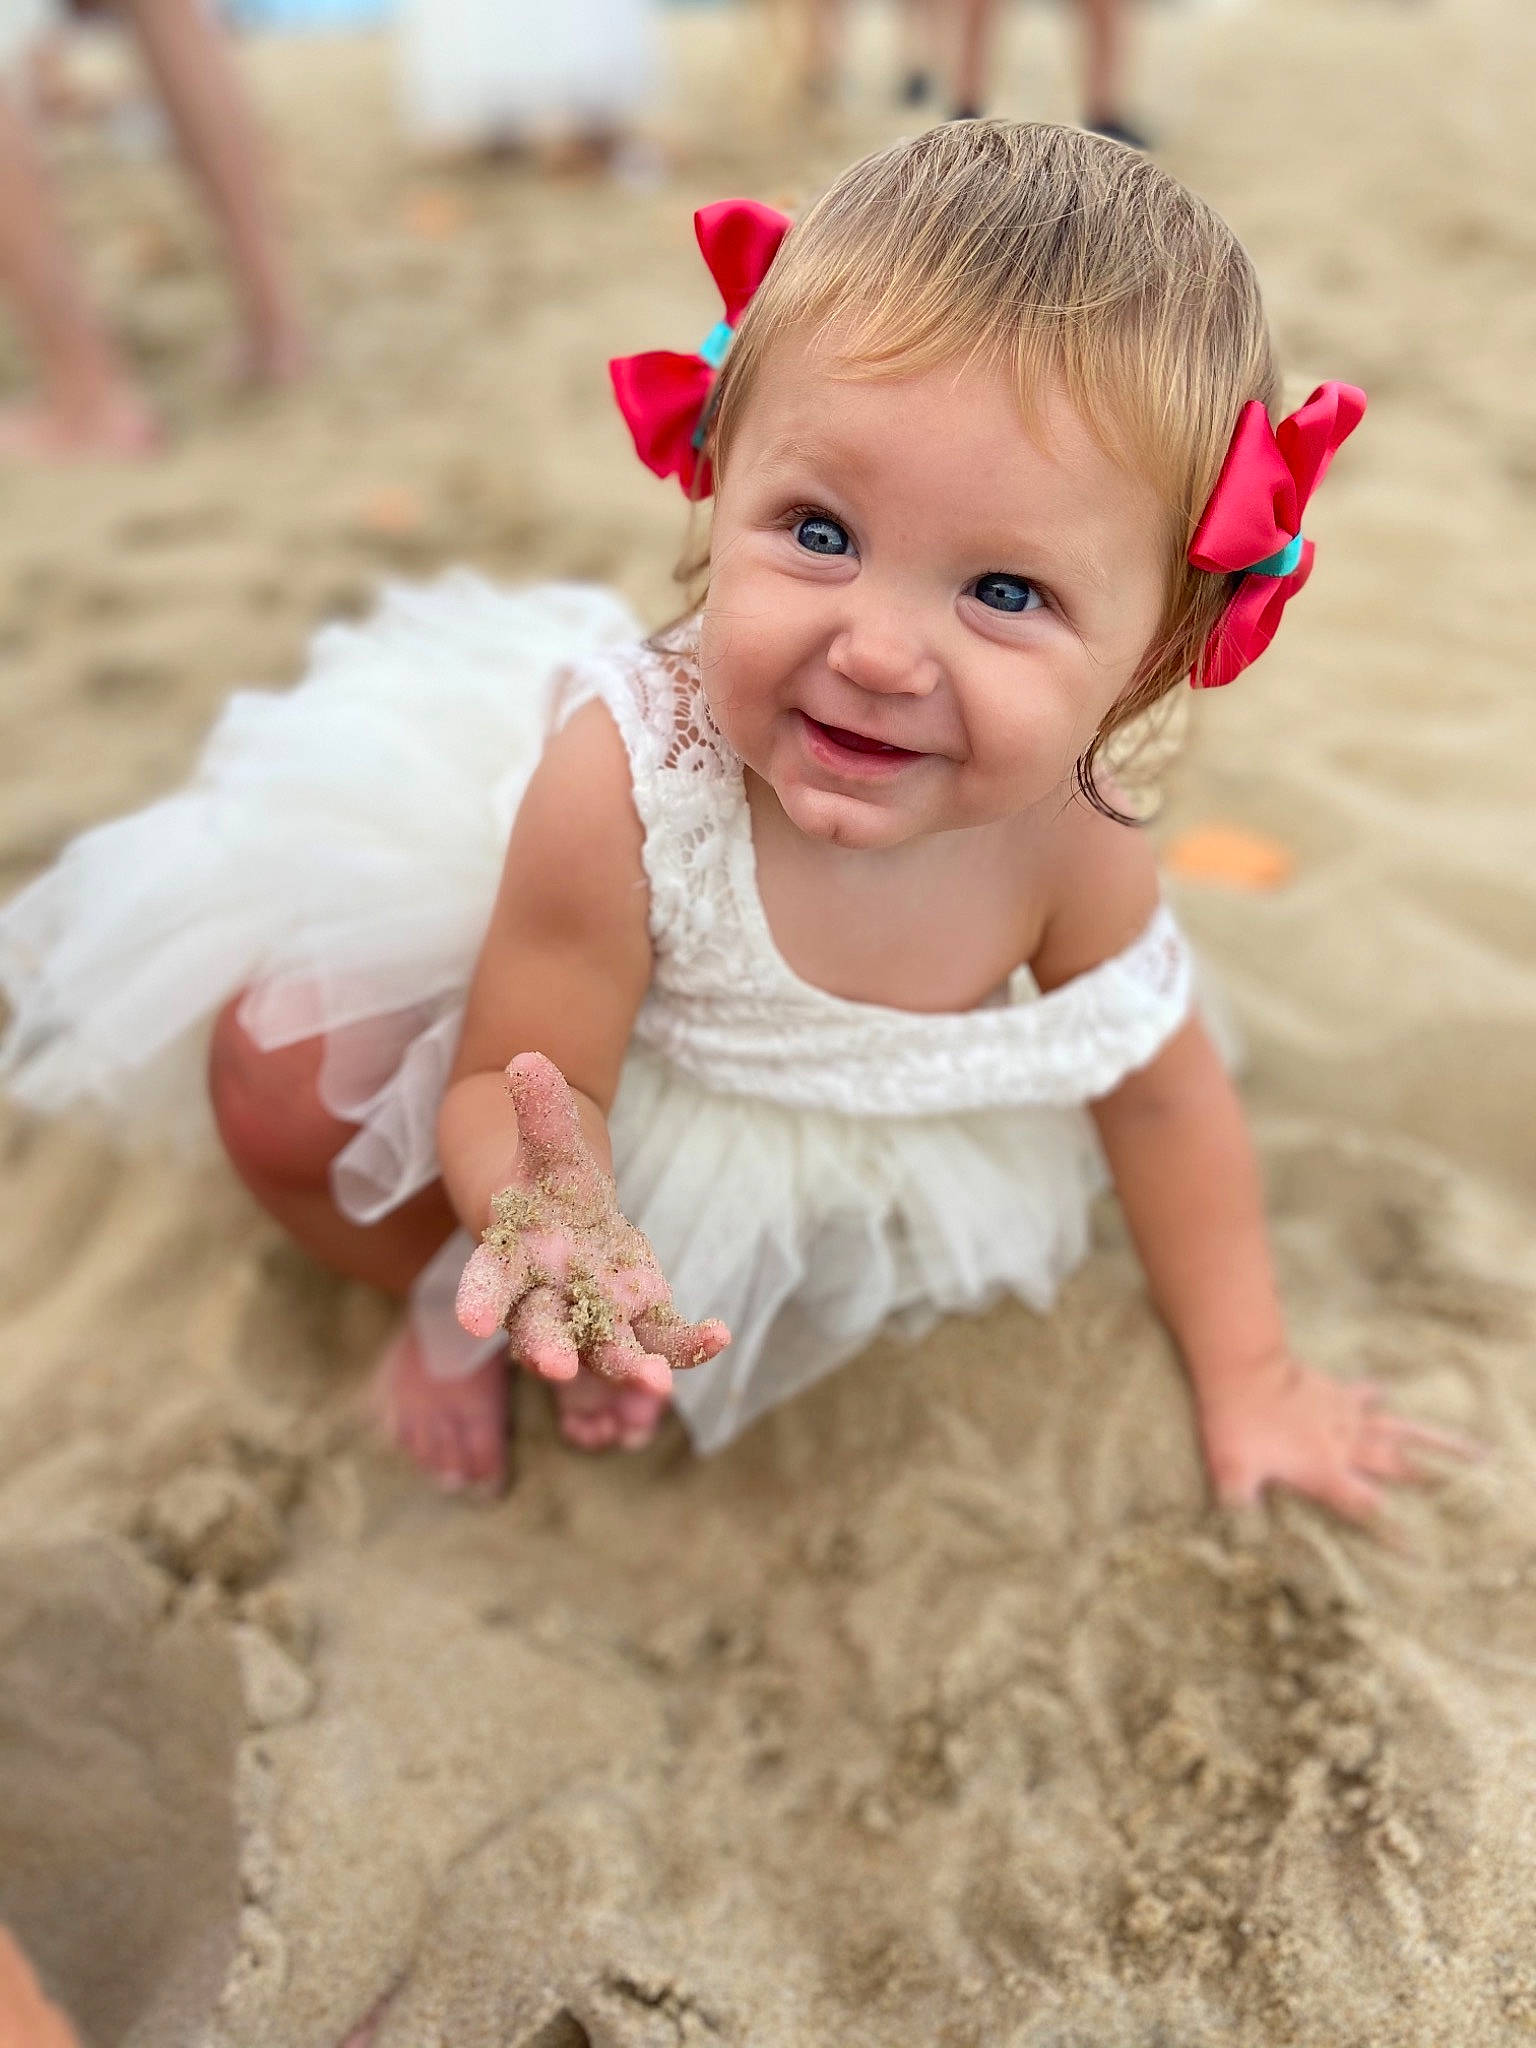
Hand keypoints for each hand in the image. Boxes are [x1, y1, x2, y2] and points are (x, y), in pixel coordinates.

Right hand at [454, 1052, 729, 1396]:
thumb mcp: (547, 1145)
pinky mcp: (638, 1317)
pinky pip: (660, 1335)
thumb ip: (538, 1111)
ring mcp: (593, 1315)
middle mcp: (545, 1300)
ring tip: (656, 1385)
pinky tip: (718, 1337)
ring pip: (604, 1346)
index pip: (488, 1281)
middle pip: (541, 1330)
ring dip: (628, 1364)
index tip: (473, 1322)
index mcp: (511, 1259)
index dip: (480, 1298)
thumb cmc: (545, 1184)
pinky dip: (687, 1342)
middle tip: (559, 1369)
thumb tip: (528, 1059)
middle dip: (548, 1349)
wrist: (566, 1219)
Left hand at [1196, 1351, 1478, 1525]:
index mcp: (1325, 1472)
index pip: (1364, 1509)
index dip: (1390, 1532)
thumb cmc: (1235, 1425)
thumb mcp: (1230, 1474)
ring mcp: (1344, 1415)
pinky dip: (1376, 1393)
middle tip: (1469, 1493)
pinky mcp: (1335, 1392)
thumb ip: (1238, 1509)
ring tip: (1474, 1449)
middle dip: (1432, 1482)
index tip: (1419, 1551)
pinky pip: (1363, 1394)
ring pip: (1400, 1430)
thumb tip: (1236, 1546)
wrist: (1240, 1368)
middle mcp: (1345, 1445)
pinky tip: (1387, 1390)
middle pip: (1398, 1468)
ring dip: (1437, 1439)